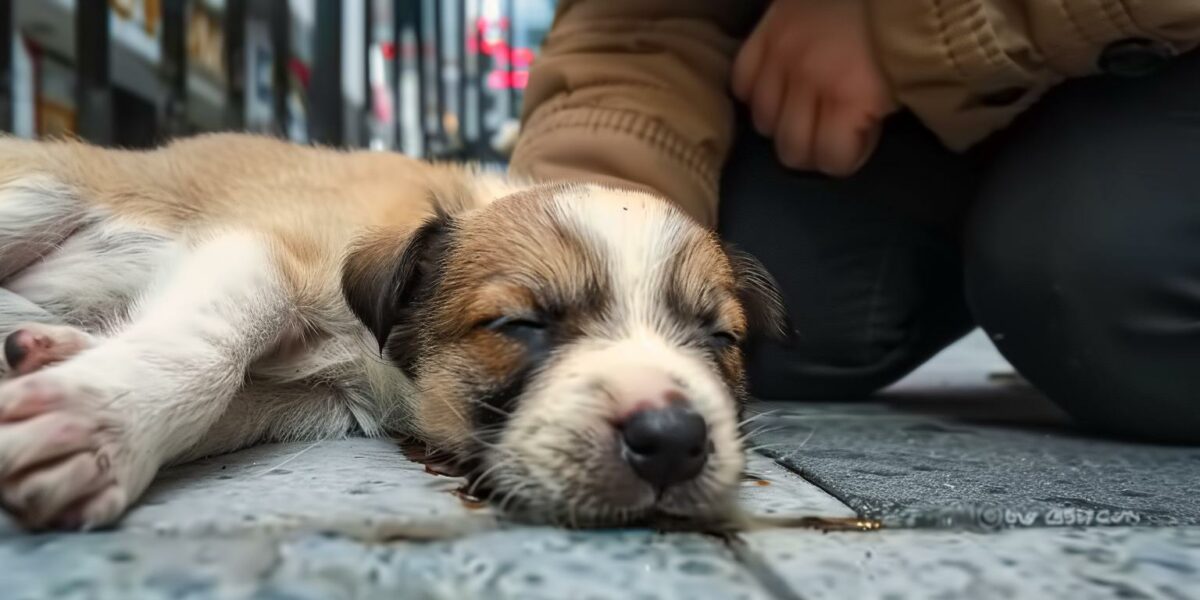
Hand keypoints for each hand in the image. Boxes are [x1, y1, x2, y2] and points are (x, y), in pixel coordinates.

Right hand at [732, 0, 896, 175]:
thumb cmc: (899, 28)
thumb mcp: (904, 79)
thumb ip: (874, 116)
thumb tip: (855, 140)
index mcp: (851, 94)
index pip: (831, 159)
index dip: (846, 155)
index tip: (857, 137)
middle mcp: (808, 82)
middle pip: (790, 150)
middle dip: (811, 148)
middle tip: (826, 129)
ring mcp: (780, 58)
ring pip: (763, 122)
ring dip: (782, 121)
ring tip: (801, 105)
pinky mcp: (761, 35)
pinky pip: (742, 83)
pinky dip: (756, 91)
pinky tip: (776, 85)